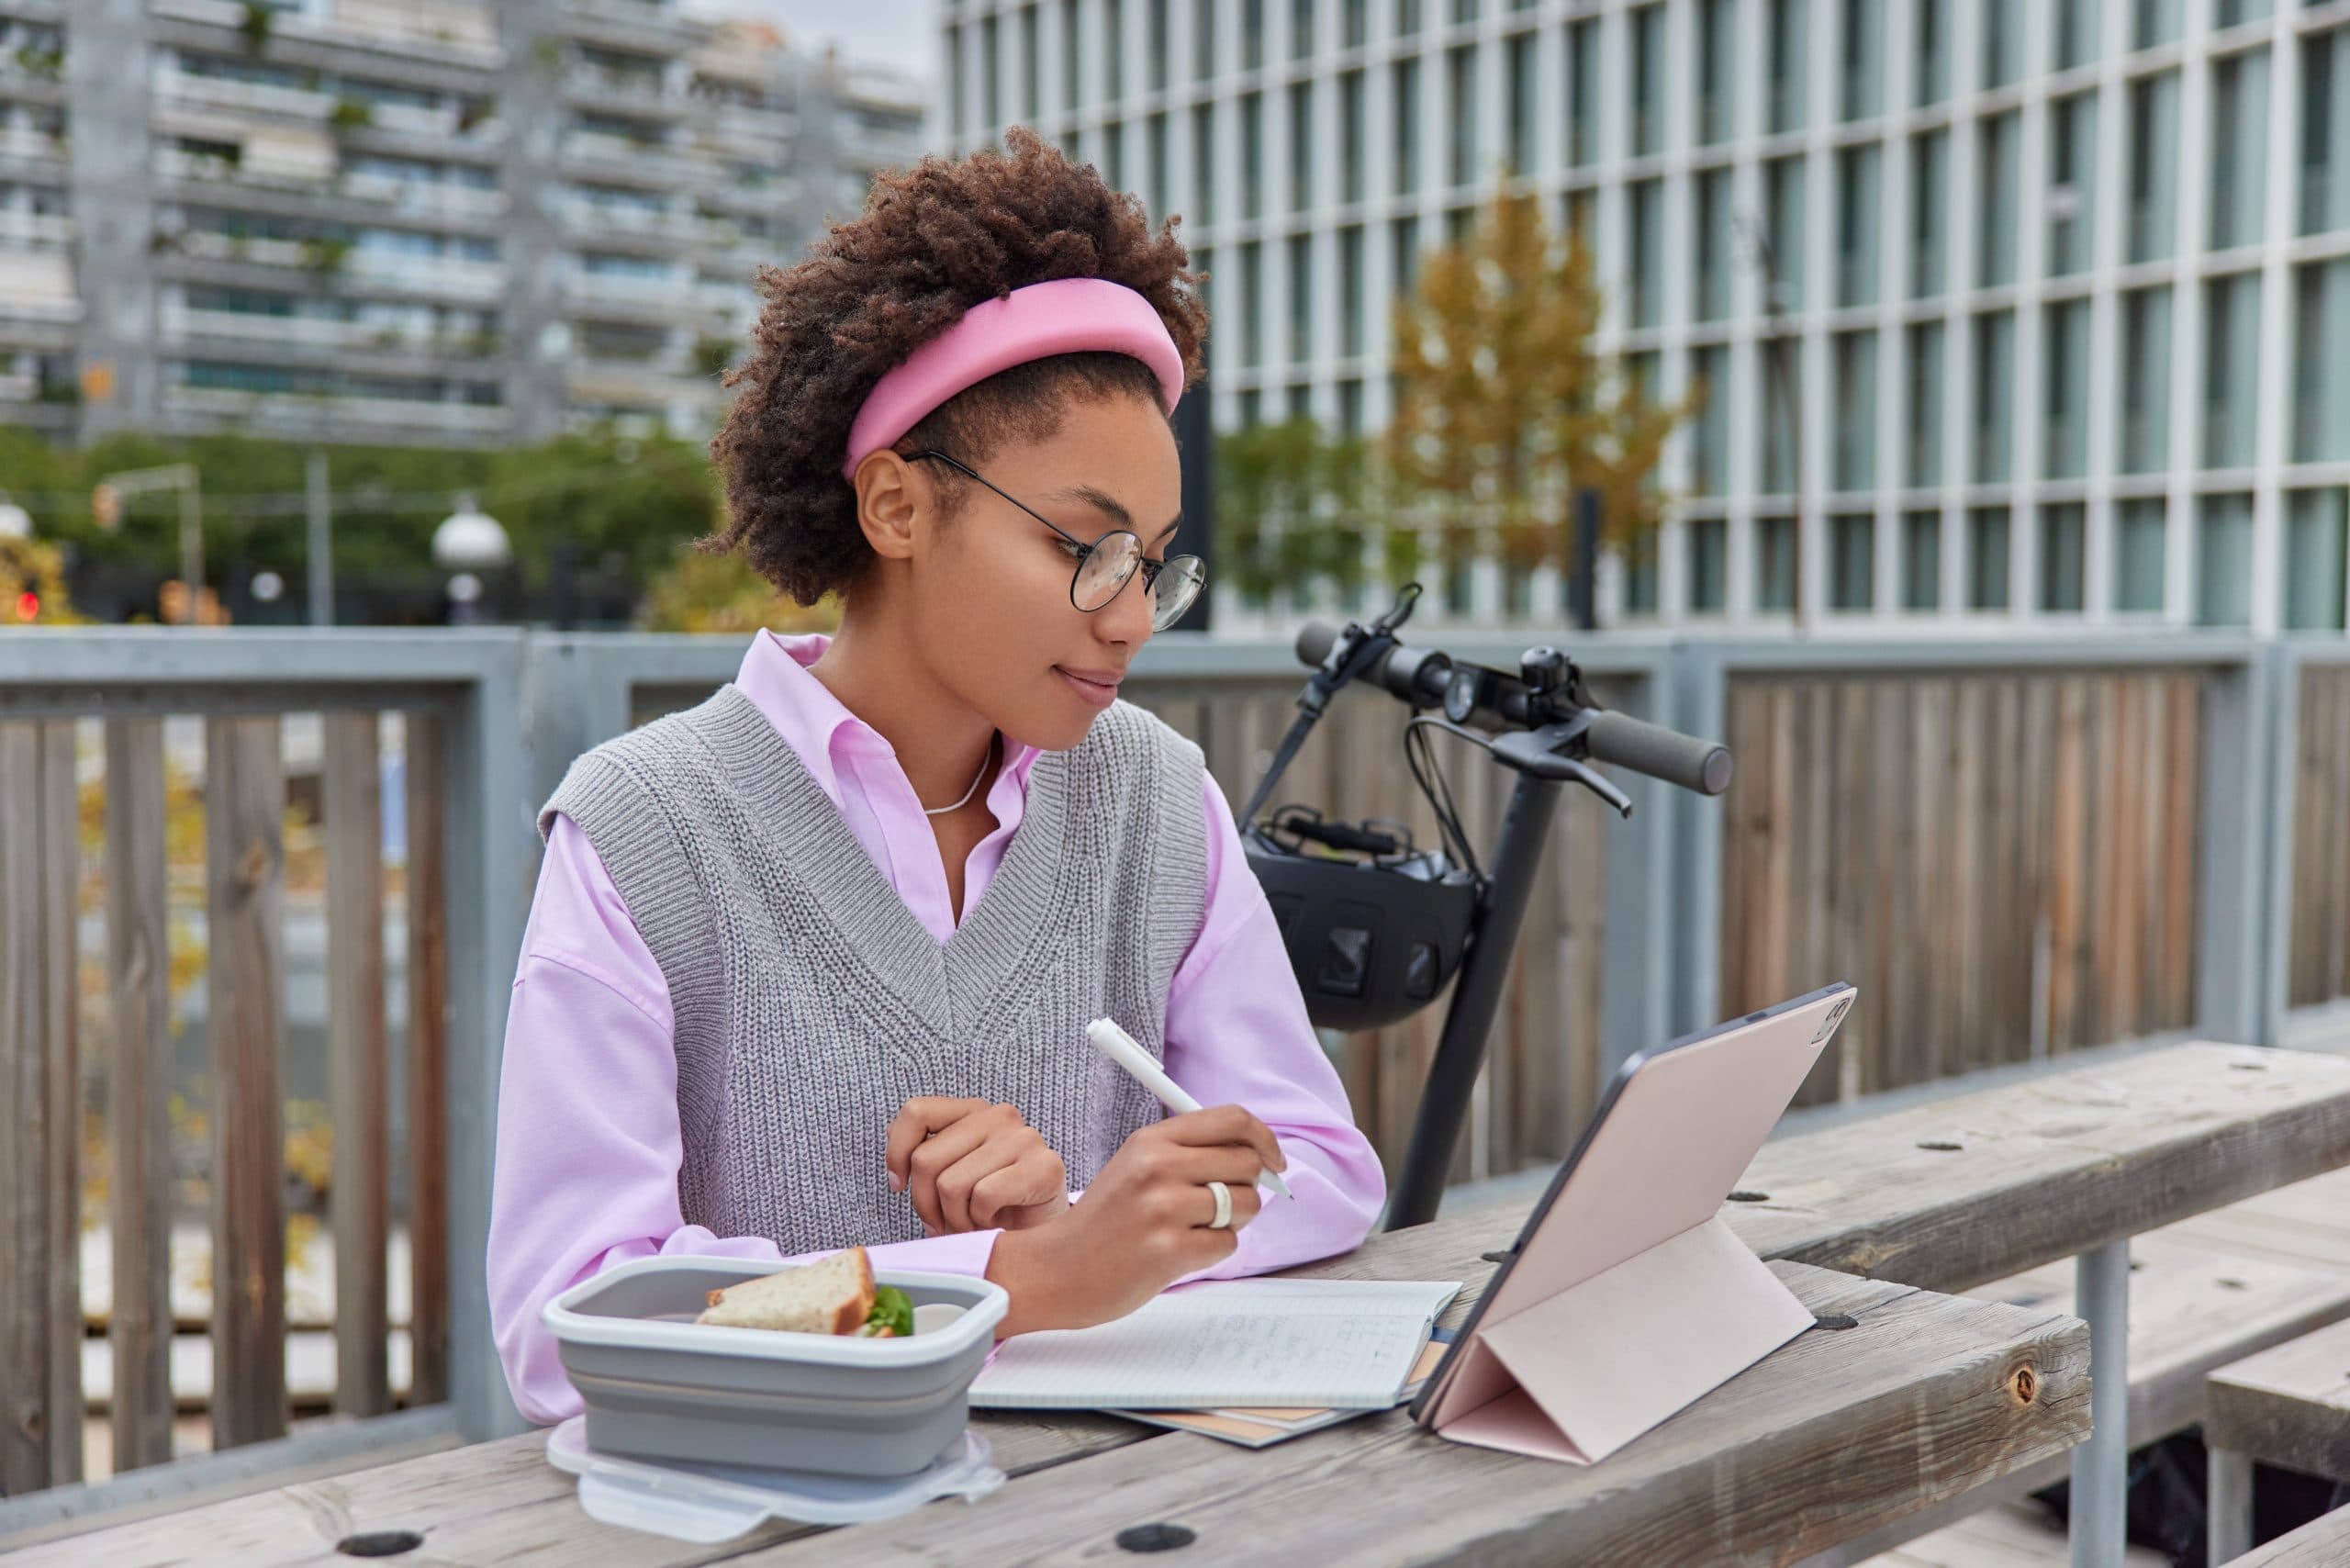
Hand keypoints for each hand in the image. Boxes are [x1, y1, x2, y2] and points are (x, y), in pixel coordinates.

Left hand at [885, 1097, 1069, 1235]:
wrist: (1039, 1235)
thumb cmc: (989, 1206)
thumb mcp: (948, 1174)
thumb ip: (923, 1153)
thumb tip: (891, 1143)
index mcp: (972, 1111)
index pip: (917, 1111)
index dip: (896, 1152)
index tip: (899, 1184)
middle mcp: (999, 1115)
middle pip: (926, 1159)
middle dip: (925, 1203)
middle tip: (943, 1220)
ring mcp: (1024, 1138)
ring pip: (951, 1184)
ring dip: (954, 1218)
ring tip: (972, 1222)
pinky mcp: (1045, 1166)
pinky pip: (983, 1196)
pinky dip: (979, 1220)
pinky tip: (992, 1223)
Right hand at [986, 1104, 1287, 1336]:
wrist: (1058, 1270)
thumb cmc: (1104, 1221)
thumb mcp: (1136, 1166)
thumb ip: (1189, 1152)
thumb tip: (1258, 1153)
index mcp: (1151, 1140)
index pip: (1231, 1119)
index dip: (1264, 1138)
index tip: (1274, 1159)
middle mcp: (1158, 1167)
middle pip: (1247, 1162)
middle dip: (1249, 1186)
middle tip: (1226, 1204)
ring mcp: (1163, 1209)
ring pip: (1245, 1204)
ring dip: (1233, 1221)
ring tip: (1195, 1229)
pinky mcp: (1169, 1250)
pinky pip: (1228, 1243)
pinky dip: (1215, 1250)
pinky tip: (1181, 1251)